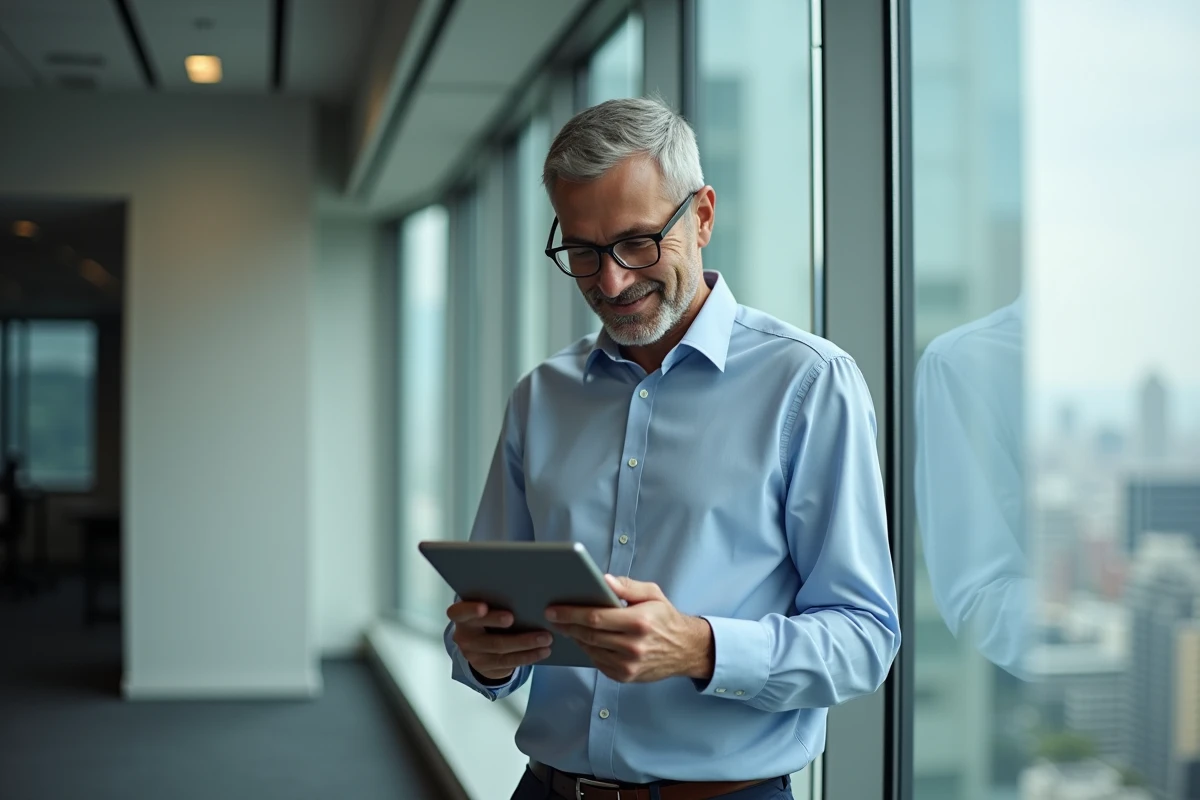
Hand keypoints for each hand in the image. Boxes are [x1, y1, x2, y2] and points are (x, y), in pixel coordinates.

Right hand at [447, 601, 552, 681]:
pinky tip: (543, 651)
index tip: (484, 607)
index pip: (460, 613)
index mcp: (461, 617)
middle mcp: (464, 637)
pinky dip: (528, 656)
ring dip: (526, 644)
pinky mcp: (486, 668)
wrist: (480, 646)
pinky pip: (509, 662)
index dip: (470, 610)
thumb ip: (495, 602)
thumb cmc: (488, 617)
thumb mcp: (486, 608)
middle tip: (521, 622)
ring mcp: (474, 655)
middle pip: (486, 636)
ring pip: (501, 650)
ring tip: (546, 638)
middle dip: (506, 629)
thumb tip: (525, 591)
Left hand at [546, 575, 714, 683]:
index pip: (596, 617)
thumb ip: (627, 586)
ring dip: (575, 637)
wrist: (685, 650)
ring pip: (590, 649)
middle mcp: (633, 646)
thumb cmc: (665, 618)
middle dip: (566, 625)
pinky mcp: (625, 677)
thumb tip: (603, 580)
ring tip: (565, 625)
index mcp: (639, 622)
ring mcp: (629, 665)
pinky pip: (598, 662)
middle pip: (589, 635)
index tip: (553, 609)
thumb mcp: (652, 594)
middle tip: (551, 616)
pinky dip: (588, 650)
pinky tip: (583, 639)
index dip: (571, 613)